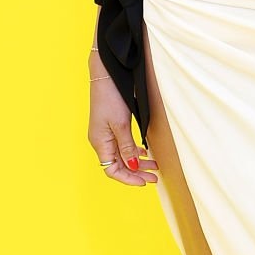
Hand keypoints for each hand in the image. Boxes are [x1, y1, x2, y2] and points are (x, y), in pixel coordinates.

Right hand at [88, 59, 157, 184]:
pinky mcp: (110, 126)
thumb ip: (127, 147)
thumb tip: (133, 167)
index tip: (145, 181)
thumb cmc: (111, 96)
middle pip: (118, 165)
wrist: (106, 73)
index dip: (128, 178)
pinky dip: (133, 151)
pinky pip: (121, 145)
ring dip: (136, 163)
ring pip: (121, 156)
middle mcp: (101, 140)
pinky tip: (143, 152)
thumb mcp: (121, 124)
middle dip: (136, 172)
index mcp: (100, 142)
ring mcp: (105, 133)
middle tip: (154, 177)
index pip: (112, 170)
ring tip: (153, 165)